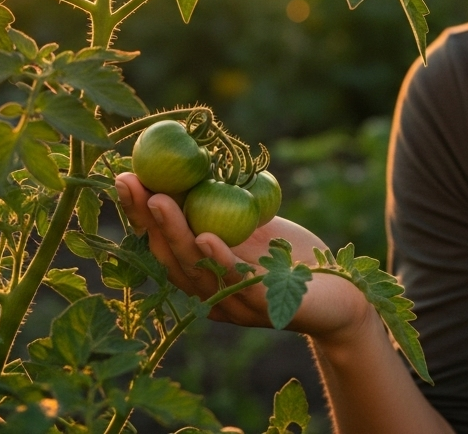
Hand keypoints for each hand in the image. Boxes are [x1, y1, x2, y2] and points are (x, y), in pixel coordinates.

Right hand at [115, 172, 373, 343]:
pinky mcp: (269, 307)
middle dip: (148, 219)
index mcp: (202, 273)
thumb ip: (224, 204)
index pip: (163, 242)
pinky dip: (220, 260)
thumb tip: (195, 159)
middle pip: (171, 256)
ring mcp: (236, 304)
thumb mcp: (254, 224)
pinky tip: (206, 237)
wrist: (342, 294)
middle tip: (132, 184)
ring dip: (176, 233)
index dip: (140, 213)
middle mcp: (210, 293)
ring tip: (160, 201)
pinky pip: (240, 284)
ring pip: (197, 270)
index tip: (125, 178)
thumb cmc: (291, 257)